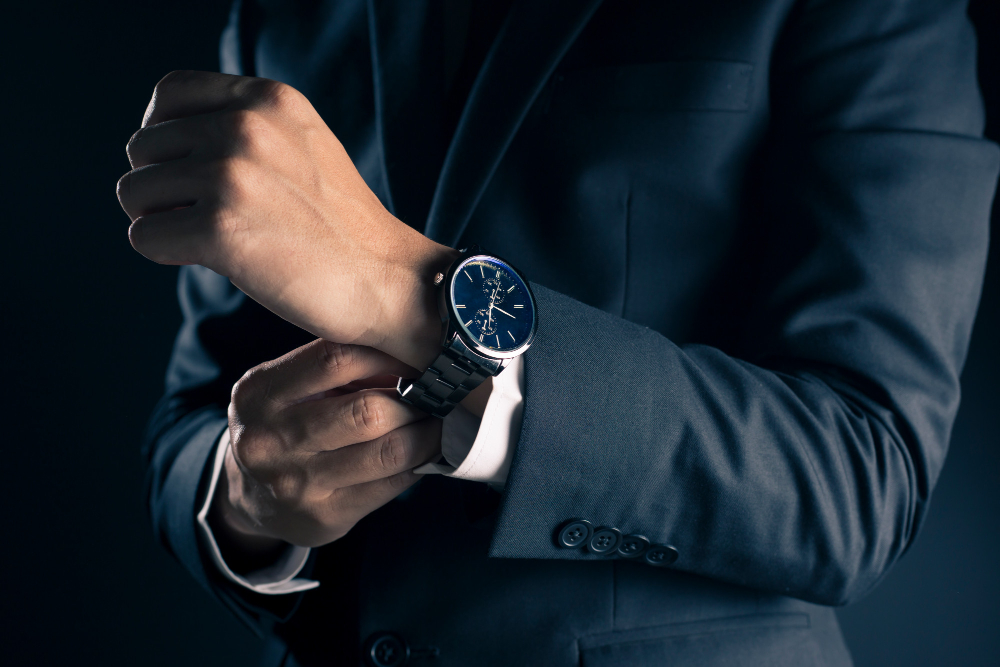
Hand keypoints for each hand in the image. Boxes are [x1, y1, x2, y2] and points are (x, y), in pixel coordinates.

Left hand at [118, 71, 456, 368]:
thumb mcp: (302, 144)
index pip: (168, 96)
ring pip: (134, 193)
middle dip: (163, 187)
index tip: (189, 172)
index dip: (164, 137)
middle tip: (208, 217)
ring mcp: (231, 176)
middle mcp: (245, 126)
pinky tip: (213, 261)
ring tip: (211, 239)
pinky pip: (143, 237)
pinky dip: (167, 254)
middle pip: (142, 148)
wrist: (387, 279)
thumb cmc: (341, 225)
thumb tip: (163, 139)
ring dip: (161, 221)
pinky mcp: (219, 230)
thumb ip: (246, 125)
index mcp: (268, 99)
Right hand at [210, 339, 441, 555]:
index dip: (389, 355)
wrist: (248, 498)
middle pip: (367, 411)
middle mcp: (270, 439)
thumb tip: (414, 356)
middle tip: (437, 394)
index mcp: (260, 393)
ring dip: (427, 433)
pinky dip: (420, 463)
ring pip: (388, 451)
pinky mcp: (323, 517)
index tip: (416, 357)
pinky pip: (391, 484)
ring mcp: (296, 483)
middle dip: (414, 400)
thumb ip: (339, 369)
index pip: (335, 359)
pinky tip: (427, 451)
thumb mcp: (289, 388)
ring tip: (441, 420)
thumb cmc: (285, 425)